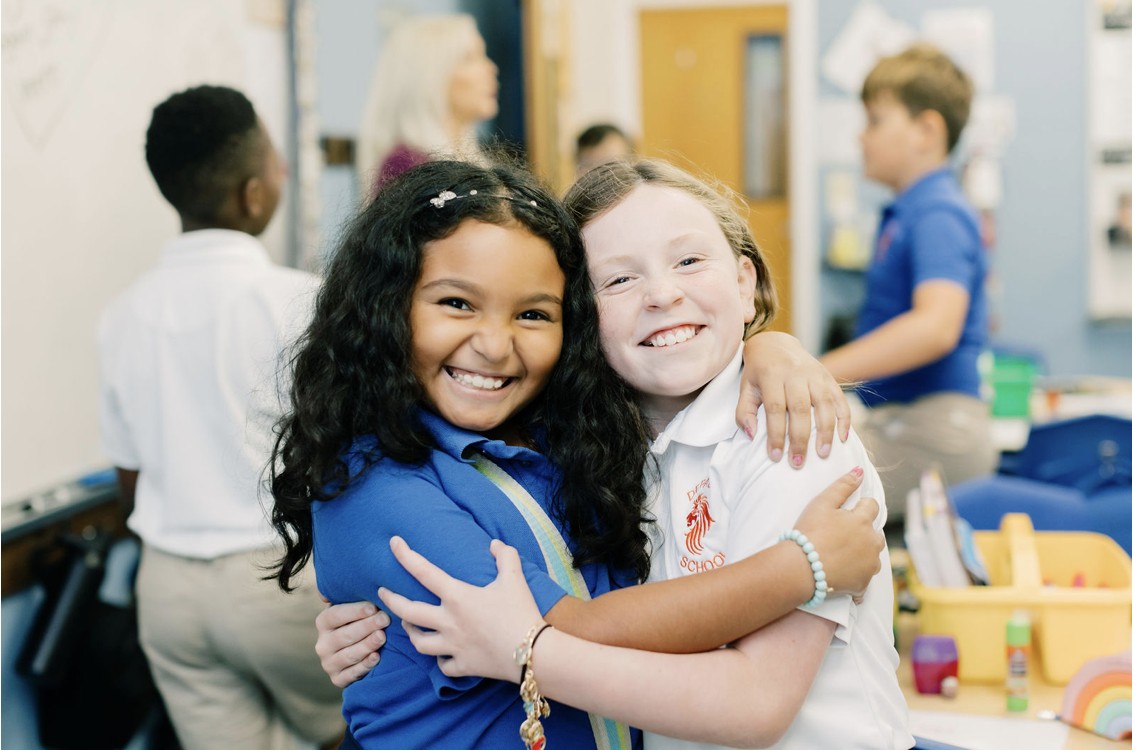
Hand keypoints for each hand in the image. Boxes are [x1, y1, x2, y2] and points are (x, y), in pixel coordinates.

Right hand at [315, 598, 389, 687]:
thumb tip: (336, 587)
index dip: (355, 611)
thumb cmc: (358, 622)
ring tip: (382, 636)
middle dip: (366, 626)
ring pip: (348, 655)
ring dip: (366, 645)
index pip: (335, 615)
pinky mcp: (338, 679)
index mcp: (323, 623)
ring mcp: (329, 663)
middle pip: (344, 635)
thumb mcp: (351, 607)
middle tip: (385, 619)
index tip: (373, 607)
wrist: (357, 650)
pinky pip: (351, 674)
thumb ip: (347, 596)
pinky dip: (364, 666)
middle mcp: (322, 644)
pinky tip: (376, 657)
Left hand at [378, 536, 541, 682]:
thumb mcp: (515, 578)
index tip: (394, 543)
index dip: (405, 555)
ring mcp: (453, 646)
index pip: (423, 571)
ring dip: (410, 632)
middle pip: (408, 612)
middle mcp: (448, 622)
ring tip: (407, 625)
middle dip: (391, 600)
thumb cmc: (521, 612)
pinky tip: (442, 655)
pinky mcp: (463, 666)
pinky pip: (443, 665)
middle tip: (382, 593)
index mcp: (457, 597)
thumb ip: (505, 556)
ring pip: (419, 642)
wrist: (533, 653)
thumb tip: (494, 544)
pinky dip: (440, 660)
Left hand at [738, 332, 849, 466]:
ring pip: (823, 404)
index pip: (775, 408)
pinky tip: (842, 438)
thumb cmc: (759, 372)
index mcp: (771, 375)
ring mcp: (815, 374)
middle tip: (798, 462)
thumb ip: (744, 412)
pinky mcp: (828, 378)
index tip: (776, 456)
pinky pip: (840, 399)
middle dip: (800, 438)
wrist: (775, 344)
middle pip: (800, 408)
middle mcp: (795, 373)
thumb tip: (752, 436)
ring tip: (823, 454)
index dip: (776, 434)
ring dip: (825, 431)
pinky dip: (844, 418)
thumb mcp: (745, 388)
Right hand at [790, 468, 882, 596]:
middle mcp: (872, 542)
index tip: (844, 515)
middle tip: (839, 536)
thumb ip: (843, 485)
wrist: (801, 568)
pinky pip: (864, 578)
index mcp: (864, 520)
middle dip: (863, 533)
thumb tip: (860, 472)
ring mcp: (870, 565)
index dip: (858, 508)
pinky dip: (856, 576)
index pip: (872, 506)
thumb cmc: (809, 533)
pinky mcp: (863, 584)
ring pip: (872, 556)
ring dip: (862, 554)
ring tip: (840, 555)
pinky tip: (840, 573)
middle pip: (875, 533)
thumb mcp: (822, 503)